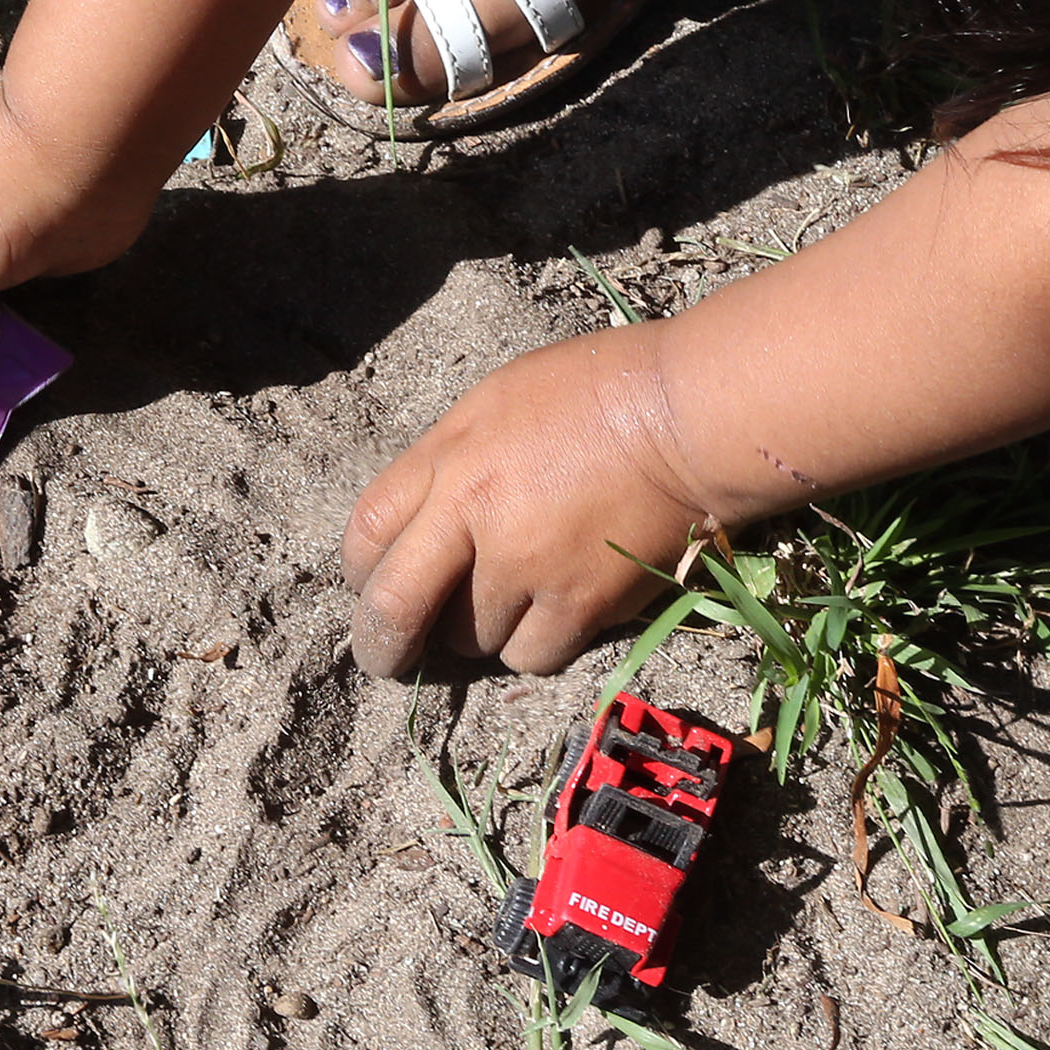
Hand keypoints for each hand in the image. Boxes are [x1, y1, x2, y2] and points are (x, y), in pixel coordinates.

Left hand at [342, 323, 719, 675]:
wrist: (690, 417)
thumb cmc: (600, 392)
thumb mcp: (499, 401)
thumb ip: (450, 461)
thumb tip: (425, 525)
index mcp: (450, 457)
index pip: (366, 532)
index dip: (359, 573)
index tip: (370, 587)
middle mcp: (475, 517)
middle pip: (395, 608)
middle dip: (382, 644)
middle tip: (390, 657)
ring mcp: (526, 566)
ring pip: (466, 639)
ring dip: (475, 633)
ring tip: (508, 604)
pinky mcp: (579, 605)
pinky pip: (529, 656)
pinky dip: (532, 646)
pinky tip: (553, 615)